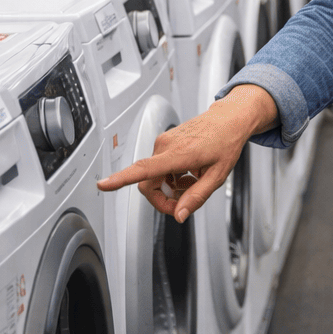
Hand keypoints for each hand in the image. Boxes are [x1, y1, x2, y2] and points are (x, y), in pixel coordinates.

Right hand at [97, 84, 278, 222]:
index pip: (144, 169)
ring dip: (171, 186)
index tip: (103, 184)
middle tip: (184, 203)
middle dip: (163, 198)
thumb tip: (180, 215)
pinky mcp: (165, 141)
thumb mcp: (217, 176)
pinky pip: (160, 167)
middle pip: (148, 183)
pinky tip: (190, 173)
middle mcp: (165, 146)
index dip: (120, 179)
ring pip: (155, 176)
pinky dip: (173, 176)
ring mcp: (164, 142)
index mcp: (178, 154)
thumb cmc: (226, 142)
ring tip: (194, 181)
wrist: (229, 119)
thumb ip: (197, 197)